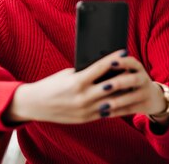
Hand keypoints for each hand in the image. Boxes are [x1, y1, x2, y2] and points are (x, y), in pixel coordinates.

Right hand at [4, 49, 133, 123]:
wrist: (35, 104)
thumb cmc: (51, 85)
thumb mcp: (67, 75)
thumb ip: (85, 73)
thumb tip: (103, 68)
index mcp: (77, 82)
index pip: (101, 67)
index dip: (114, 58)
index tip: (124, 50)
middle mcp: (83, 97)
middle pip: (110, 85)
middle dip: (123, 76)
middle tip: (133, 68)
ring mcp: (85, 110)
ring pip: (112, 101)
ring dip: (123, 93)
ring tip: (132, 84)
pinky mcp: (85, 119)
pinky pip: (105, 112)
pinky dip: (115, 105)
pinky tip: (123, 99)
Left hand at [92, 55, 167, 120]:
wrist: (153, 96)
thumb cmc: (131, 81)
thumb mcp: (128, 72)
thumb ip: (114, 70)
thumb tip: (93, 69)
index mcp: (137, 68)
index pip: (131, 62)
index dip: (122, 62)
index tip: (111, 63)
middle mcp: (143, 79)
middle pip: (133, 80)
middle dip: (119, 83)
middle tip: (105, 87)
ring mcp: (146, 93)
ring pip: (132, 97)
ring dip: (117, 102)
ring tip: (102, 106)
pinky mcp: (145, 106)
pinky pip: (130, 110)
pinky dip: (117, 112)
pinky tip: (104, 113)